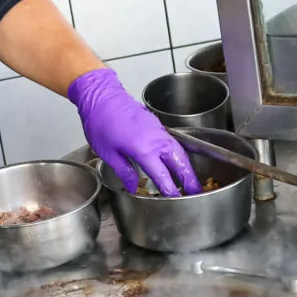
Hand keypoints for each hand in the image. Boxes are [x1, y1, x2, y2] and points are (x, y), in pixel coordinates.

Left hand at [68, 68, 200, 197]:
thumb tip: (132, 186)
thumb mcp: (108, 153)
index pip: (162, 174)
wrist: (101, 97)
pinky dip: (180, 154)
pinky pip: (173, 142)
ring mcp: (158, 130)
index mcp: (143, 149)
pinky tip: (177, 161)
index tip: (175, 199)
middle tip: (196, 192)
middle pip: (179, 162)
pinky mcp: (157, 124)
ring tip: (191, 180)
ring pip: (179, 151)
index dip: (170, 189)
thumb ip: (124, 171)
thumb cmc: (100, 123)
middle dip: (189, 178)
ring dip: (187, 166)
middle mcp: (156, 140)